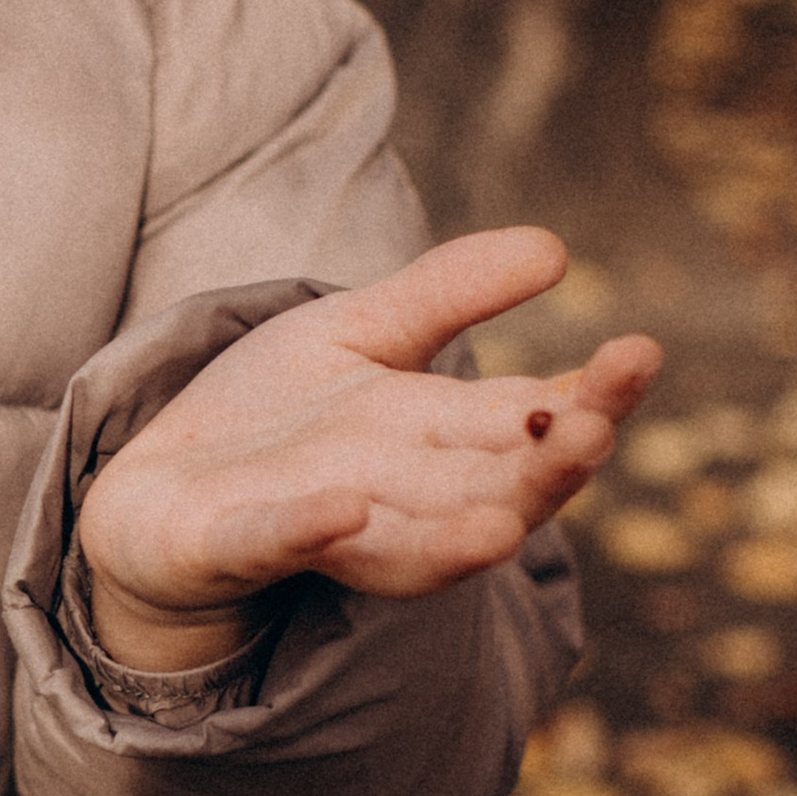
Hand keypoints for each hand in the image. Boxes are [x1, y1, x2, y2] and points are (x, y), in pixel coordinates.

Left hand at [77, 229, 660, 666]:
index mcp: (441, 441)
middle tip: (598, 428)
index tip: (640, 351)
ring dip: (458, 539)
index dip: (591, 395)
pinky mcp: (241, 544)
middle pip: (497, 489)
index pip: (535, 419)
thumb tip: (557, 247)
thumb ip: (450, 293)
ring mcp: (326, 531)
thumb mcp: (361, 333)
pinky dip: (311, 531)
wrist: (157, 492)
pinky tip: (343, 510)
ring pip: (411, 548)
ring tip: (502, 525)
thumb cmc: (275, 421)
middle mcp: (403, 498)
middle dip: (549, 465)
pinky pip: (280, 543)